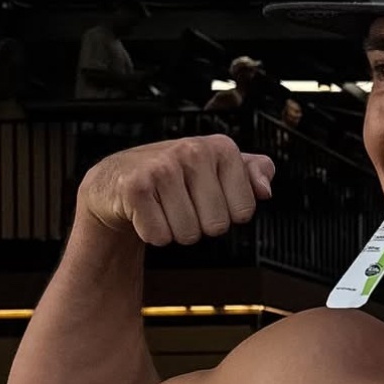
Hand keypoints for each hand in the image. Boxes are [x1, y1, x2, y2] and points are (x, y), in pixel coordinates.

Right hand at [77, 134, 273, 246]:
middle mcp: (192, 150)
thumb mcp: (218, 169)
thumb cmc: (175, 177)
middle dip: (200, 224)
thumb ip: (252, 173)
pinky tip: (145, 211)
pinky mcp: (136, 187)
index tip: (208, 197)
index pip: (244, 211)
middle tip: (182, 203)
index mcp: (220, 147)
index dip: (226, 213)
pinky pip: (159, 236)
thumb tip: (265, 189)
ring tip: (163, 207)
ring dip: (175, 229)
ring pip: (188, 234)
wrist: (118, 180)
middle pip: (217, 226)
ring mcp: (163, 167)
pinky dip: (152, 233)